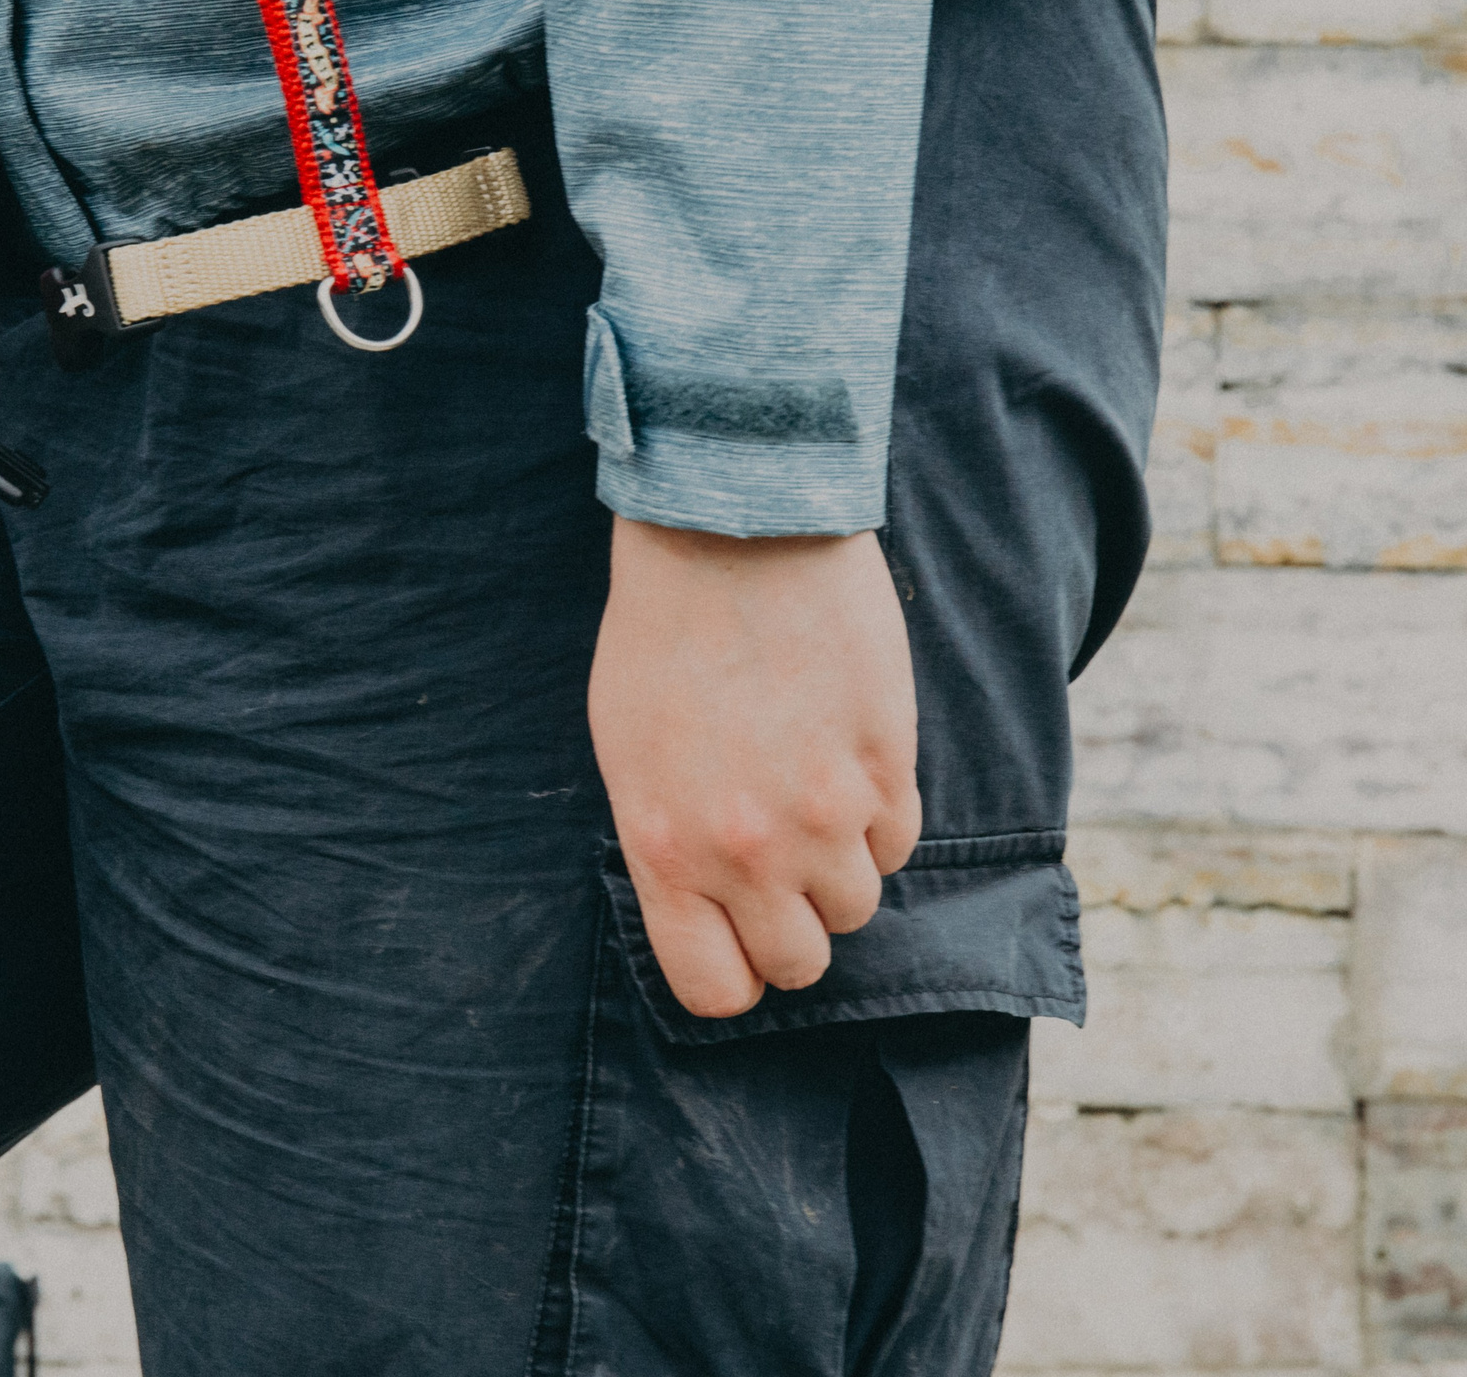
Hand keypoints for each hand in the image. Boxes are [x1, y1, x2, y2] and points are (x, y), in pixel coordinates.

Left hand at [589, 515, 920, 1017]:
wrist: (731, 538)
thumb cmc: (662, 637)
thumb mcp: (628, 753)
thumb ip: (670, 843)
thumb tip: (710, 904)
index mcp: (665, 850)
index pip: (714, 987)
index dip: (733, 971)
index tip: (739, 939)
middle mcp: (746, 852)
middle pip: (799, 962)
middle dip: (792, 924)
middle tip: (779, 863)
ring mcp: (824, 815)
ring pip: (857, 906)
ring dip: (837, 864)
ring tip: (805, 788)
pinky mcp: (888, 769)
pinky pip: (898, 843)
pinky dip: (877, 816)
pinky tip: (842, 754)